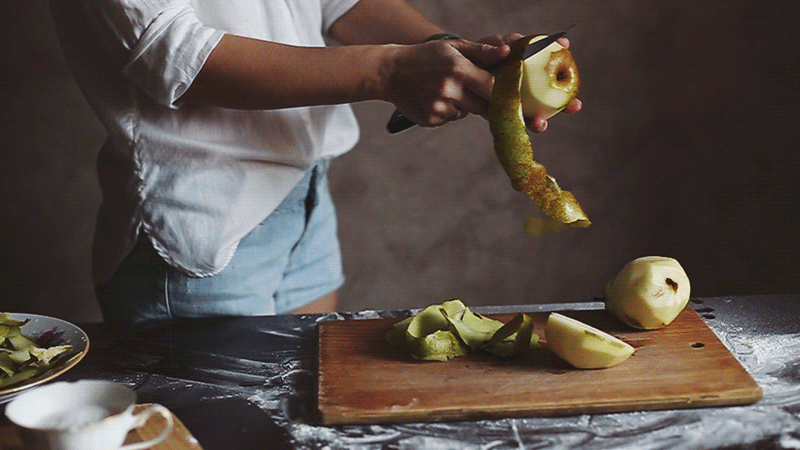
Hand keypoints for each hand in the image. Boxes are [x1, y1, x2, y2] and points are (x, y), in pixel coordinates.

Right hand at [382, 39, 509, 126]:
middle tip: (470, 89)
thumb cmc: (425, 56)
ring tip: (445, 90)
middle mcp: (450, 90)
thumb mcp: (453, 47)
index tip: (503, 93)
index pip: (493, 88)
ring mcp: (439, 107)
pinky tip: (434, 98)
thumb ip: (482, 51)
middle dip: (482, 100)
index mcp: (460, 70)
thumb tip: (507, 53)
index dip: (501, 92)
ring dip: (462, 105)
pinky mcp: (430, 120)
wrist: (390, 72)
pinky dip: (446, 111)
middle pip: (483, 106)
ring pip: (465, 113)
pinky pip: (449, 118)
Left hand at [478, 33, 582, 133]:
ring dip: (540, 122)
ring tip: (541, 123)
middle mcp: (526, 90)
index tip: (574, 68)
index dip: (566, 73)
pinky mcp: (499, 116)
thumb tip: (519, 46)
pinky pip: (510, 123)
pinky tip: (519, 129)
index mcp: (530, 72)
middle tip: (575, 106)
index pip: (554, 73)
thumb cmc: (479, 55)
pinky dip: (515, 127)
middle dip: (565, 105)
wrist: (455, 71)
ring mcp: (514, 104)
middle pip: (550, 99)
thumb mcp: (493, 44)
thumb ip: (507, 44)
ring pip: (532, 116)